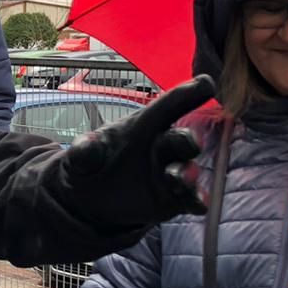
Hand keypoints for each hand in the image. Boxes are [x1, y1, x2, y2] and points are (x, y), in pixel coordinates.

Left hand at [62, 75, 215, 227]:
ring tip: (176, 179)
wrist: (89, 201)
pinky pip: (191, 198)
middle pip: (182, 139)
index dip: (187, 94)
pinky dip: (197, 200)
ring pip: (188, 170)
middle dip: (186, 139)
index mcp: (145, 125)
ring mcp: (171, 173)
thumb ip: (84, 150)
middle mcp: (163, 146)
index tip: (206, 84)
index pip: (168, 106)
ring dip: (187, 174)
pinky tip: (198, 204)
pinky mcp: (175, 199)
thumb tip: (85, 147)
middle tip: (187, 143)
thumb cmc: (92, 164)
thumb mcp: (81, 156)